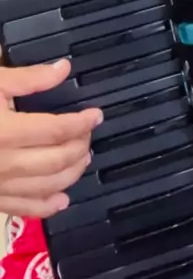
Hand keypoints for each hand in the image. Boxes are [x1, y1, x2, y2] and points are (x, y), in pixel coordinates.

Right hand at [0, 60, 102, 218]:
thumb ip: (28, 78)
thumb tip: (63, 69)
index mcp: (5, 132)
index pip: (56, 130)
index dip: (81, 122)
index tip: (96, 114)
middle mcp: (3, 164)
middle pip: (56, 160)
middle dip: (79, 146)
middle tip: (89, 133)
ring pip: (45, 187)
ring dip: (71, 174)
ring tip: (83, 159)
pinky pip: (21, 209)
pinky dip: (45, 207)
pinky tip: (61, 200)